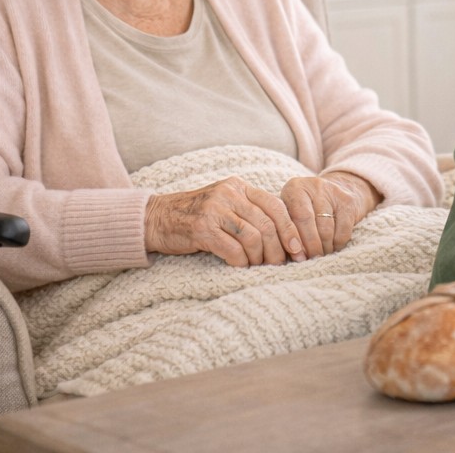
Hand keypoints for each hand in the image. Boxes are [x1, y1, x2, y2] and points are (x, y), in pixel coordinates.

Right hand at [144, 176, 305, 266]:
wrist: (156, 218)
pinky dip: (241, 262)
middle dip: (278, 248)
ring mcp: (214, 210)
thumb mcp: (225, 205)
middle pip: (267, 223)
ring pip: (253, 237)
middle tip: (280, 265)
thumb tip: (285, 236)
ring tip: (260, 267)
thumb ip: (250, 211)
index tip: (298, 249)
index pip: (276, 205)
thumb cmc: (196, 217)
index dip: (291, 229)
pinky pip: (233, 249)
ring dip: (260, 258)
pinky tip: (241, 267)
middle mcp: (229, 194)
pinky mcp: (202, 229)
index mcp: (239, 186)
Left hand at [278, 172, 379, 258]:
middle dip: (309, 246)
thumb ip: (287, 230)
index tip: (297, 257)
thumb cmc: (308, 208)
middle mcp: (312, 186)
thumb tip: (292, 256)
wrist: (338, 190)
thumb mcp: (293, 212)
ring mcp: (332, 191)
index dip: (294, 239)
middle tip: (310, 260)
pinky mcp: (348, 201)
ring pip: (326, 228)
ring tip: (320, 256)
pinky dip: (337, 244)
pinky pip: (342, 231)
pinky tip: (333, 248)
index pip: (294, 216)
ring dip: (323, 248)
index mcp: (294, 188)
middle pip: (309, 221)